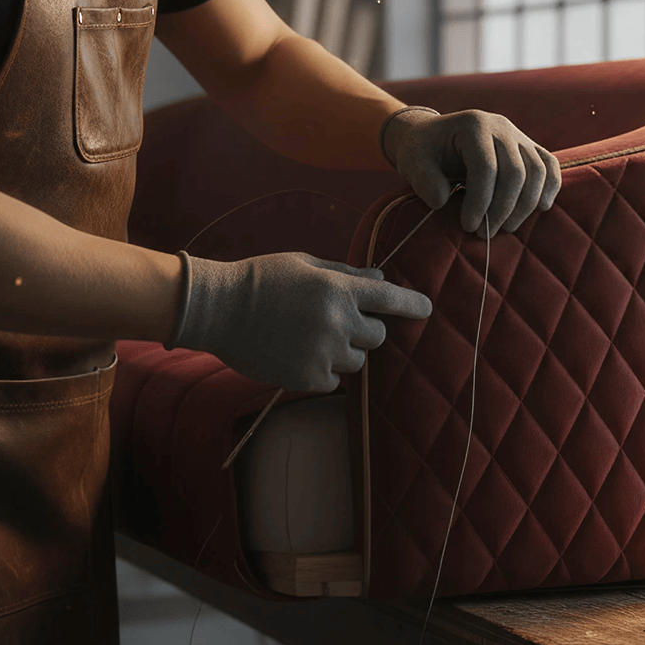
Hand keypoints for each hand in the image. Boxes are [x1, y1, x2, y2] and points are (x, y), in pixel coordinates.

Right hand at [167, 251, 431, 391]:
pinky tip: (300, 354)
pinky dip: (325, 370)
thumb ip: (347, 274)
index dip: (413, 305)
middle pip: (378, 336)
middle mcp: (337, 321)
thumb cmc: (262, 279)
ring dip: (345, 352)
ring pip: (358, 360)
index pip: (390, 298)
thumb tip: (382, 279)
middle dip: (366, 330)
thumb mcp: (306, 264)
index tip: (427, 310)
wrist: (218, 309)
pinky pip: (335, 379)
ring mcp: (323, 352)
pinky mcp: (308, 377)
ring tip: (311, 338)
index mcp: (338, 289)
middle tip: (339, 323)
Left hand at [384, 108, 561, 237]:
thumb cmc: (423, 152)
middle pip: (516, 172)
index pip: (485, 167)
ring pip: (537, 171)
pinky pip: (550, 166)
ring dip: (525, 206)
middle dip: (502, 208)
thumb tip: (443, 200)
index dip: (480, 201)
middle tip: (485, 233)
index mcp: (472, 125)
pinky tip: (540, 208)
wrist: (435, 137)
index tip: (468, 226)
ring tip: (505, 227)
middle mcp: (500, 126)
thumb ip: (423, 180)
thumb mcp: (412, 163)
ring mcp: (518, 136)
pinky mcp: (529, 148)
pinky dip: (550, 188)